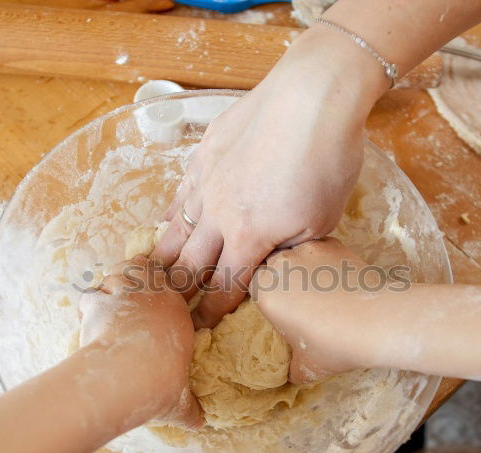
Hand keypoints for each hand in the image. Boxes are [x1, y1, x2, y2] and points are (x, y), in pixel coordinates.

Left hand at [78, 256, 202, 426]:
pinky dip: (87, 305)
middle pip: (142, 269)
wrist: (130, 375)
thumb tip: (201, 423)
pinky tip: (86, 318)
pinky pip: (90, 293)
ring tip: (106, 303)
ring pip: (115, 274)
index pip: (169, 283)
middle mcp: (153, 295)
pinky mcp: (99, 302)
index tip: (150, 298)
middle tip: (126, 292)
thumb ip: (190, 409)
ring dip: (110, 285)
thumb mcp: (181, 402)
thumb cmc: (161, 384)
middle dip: (133, 275)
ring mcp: (124, 294)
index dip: (157, 285)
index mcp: (178, 311)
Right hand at [152, 25, 388, 329]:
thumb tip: (274, 263)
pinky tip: (167, 222)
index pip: (224, 286)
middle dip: (178, 292)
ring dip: (165, 257)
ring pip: (175, 228)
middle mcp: (217, 215)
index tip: (202, 328)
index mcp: (248, 238)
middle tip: (168, 311)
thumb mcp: (321, 220)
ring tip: (153, 277)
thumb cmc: (327, 161)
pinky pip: (180, 193)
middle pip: (188, 263)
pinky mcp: (204, 153)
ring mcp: (206, 181)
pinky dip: (171, 214)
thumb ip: (292, 248)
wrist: (312, 97)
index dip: (212, 311)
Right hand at [252, 238, 381, 383]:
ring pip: (295, 253)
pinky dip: (325, 260)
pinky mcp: (332, 244)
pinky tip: (338, 277)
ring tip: (321, 286)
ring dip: (302, 266)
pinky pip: (320, 248)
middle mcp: (279, 265)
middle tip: (299, 296)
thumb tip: (292, 374)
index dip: (264, 292)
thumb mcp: (306, 368)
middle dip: (281, 277)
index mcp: (263, 291)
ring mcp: (306, 250)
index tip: (278, 305)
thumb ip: (292, 368)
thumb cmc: (334, 345)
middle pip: (272, 264)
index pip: (252, 283)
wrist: (376, 320)